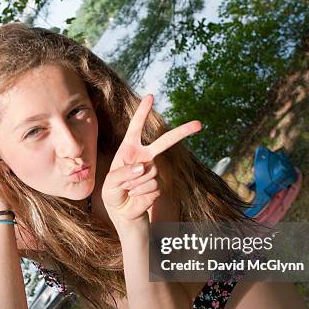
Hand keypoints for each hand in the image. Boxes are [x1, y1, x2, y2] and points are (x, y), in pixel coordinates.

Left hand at [101, 95, 200, 223]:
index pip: (136, 127)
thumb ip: (123, 173)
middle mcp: (144, 157)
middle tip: (199, 124)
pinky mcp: (158, 186)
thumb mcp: (110, 183)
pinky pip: (151, 186)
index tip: (150, 96)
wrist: (122, 212)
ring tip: (127, 189)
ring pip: (149, 171)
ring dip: (134, 183)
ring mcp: (153, 170)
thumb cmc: (113, 194)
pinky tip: (135, 196)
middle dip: (182, 132)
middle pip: (164, 141)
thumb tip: (145, 166)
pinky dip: (140, 192)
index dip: (143, 112)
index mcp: (130, 150)